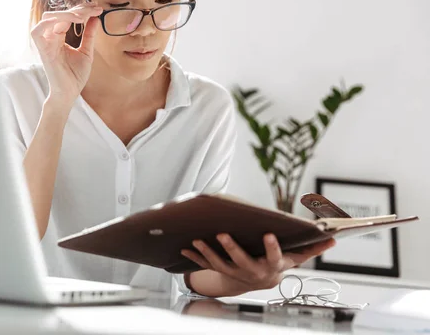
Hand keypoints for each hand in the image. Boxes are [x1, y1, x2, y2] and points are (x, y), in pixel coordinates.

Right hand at [30, 2, 102, 105]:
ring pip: (49, 18)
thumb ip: (89, 35)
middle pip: (59, 14)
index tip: (97, 8)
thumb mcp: (86, 51)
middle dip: (77, 8)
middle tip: (95, 8)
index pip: (68, 17)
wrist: (70, 93)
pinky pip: (38, 31)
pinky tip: (72, 19)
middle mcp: (50, 37)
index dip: (82, 10)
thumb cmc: (75, 75)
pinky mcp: (42, 50)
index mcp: (59, 36)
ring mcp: (45, 43)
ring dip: (67, 13)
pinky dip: (52, 21)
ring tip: (84, 15)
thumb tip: (95, 18)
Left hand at [181, 234, 335, 296]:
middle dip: (231, 249)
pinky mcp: (221, 271)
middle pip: (242, 261)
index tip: (268, 235)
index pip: (275, 257)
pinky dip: (194, 258)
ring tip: (197, 240)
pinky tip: (184, 248)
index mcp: (271, 266)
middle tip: (222, 234)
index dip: (272, 248)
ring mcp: (235, 273)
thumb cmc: (275, 264)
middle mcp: (253, 271)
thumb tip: (332, 238)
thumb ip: (311, 248)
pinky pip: (206, 266)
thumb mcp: (294, 258)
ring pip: (220, 264)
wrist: (257, 282)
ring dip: (207, 252)